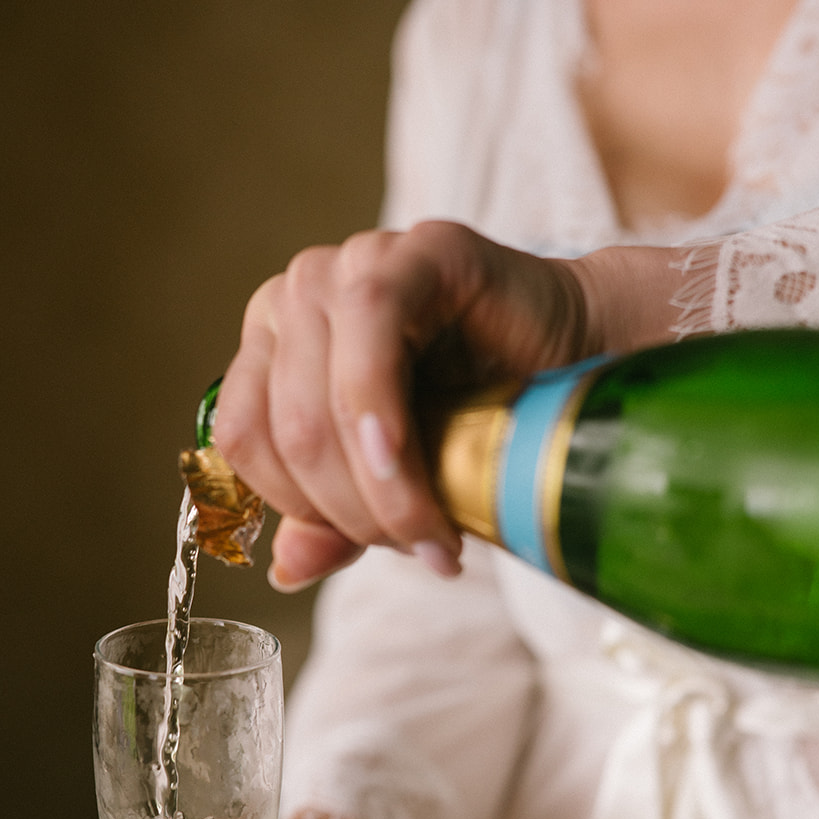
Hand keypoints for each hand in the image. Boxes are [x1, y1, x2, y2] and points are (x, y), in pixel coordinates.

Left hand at [215, 220, 676, 590]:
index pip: (242, 439)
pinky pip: (370, 328)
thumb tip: (285, 569)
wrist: (576, 364)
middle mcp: (295, 298)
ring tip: (433, 527)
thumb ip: (332, 522)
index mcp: (272, 348)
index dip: (299, 510)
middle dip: (353, 512)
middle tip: (419, 545)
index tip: (371, 547)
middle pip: (284, 430)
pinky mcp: (414, 249)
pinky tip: (414, 466)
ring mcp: (350, 264)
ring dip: (376, 486)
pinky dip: (383, 414)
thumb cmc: (480, 418)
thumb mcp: (392, 485)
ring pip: (318, 397)